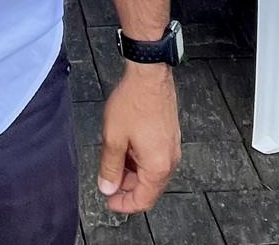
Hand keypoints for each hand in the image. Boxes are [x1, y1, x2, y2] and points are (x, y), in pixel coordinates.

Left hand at [97, 64, 180, 214]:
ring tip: (112, 161)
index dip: (124, 204)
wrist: (149, 75)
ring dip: (132, 173)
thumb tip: (107, 188)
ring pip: (151, 173)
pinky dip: (139, 160)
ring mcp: (172, 148)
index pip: (143, 200)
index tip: (108, 201)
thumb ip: (109, 167)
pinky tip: (125, 149)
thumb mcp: (113, 137)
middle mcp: (170, 161)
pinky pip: (155, 158)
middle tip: (107, 180)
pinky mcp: (169, 137)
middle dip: (127, 188)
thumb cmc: (133, 102)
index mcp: (158, 166)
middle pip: (149, 188)